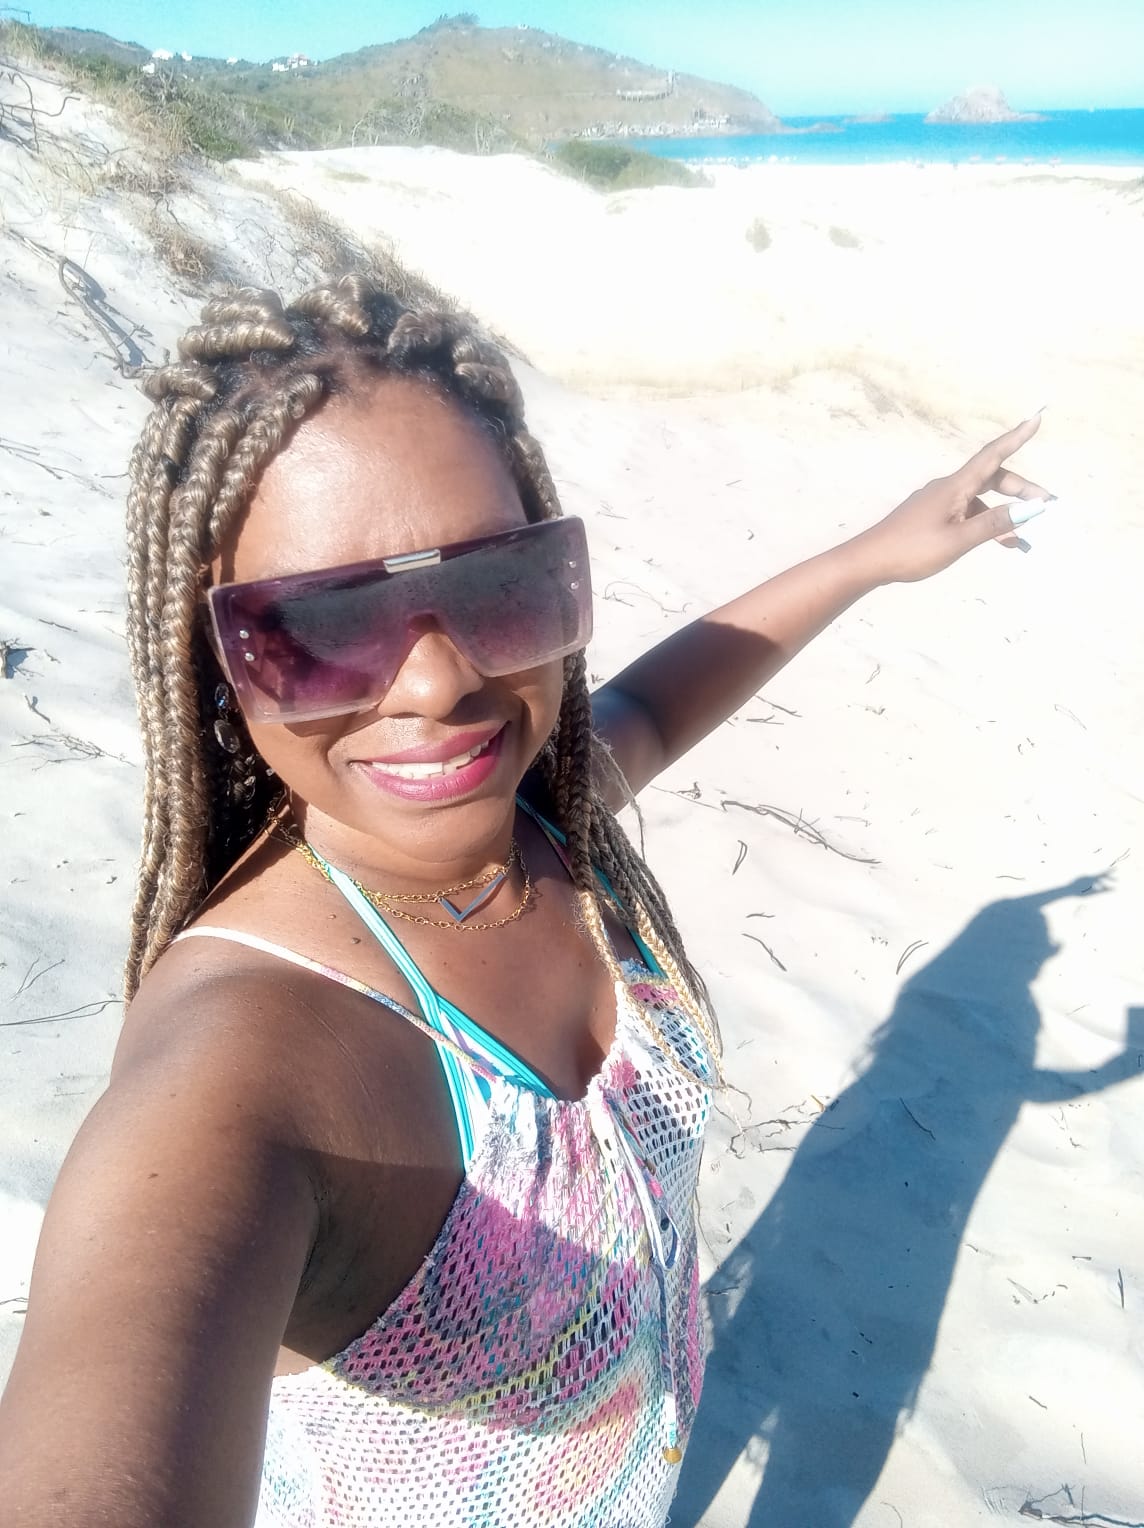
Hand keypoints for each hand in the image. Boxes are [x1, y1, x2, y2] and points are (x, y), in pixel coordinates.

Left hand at [858, 414, 1054, 583]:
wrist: (868, 561)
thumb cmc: (910, 550)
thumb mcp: (958, 540)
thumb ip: (994, 524)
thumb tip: (1029, 509)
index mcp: (955, 487)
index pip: (993, 455)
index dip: (1017, 437)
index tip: (1037, 418)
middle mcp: (948, 488)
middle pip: (993, 479)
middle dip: (1022, 490)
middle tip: (1047, 505)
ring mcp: (939, 502)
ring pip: (981, 500)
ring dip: (1005, 515)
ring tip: (1024, 539)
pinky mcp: (932, 516)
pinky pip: (967, 514)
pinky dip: (986, 525)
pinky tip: (999, 544)